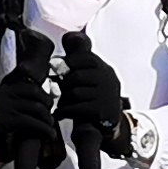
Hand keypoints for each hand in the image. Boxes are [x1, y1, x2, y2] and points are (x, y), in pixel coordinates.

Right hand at [0, 51, 62, 168]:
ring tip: (51, 125)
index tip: (49, 98)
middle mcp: (4, 92)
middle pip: (34, 90)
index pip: (28, 76)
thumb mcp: (20, 101)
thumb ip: (32, 91)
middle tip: (51, 114)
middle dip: (47, 102)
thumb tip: (54, 88)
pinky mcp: (5, 120)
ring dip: (48, 117)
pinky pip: (31, 121)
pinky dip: (44, 128)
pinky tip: (50, 133)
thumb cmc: (16, 119)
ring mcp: (4, 105)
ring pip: (36, 107)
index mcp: (8, 84)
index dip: (42, 85)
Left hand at [57, 35, 132, 149]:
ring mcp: (107, 95)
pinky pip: (77, 107)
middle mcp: (108, 80)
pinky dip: (64, 110)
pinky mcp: (103, 111)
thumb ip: (77, 60)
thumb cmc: (93, 97)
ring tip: (60, 103)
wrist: (109, 125)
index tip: (61, 70)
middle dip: (63, 85)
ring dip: (63, 99)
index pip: (86, 58)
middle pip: (76, 76)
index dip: (69, 63)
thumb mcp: (89, 77)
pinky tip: (60, 113)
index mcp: (104, 69)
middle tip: (58, 91)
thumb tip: (64, 43)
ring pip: (75, 92)